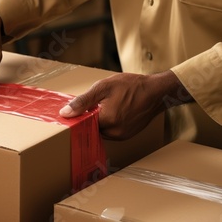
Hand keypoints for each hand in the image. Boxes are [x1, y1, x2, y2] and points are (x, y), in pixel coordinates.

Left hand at [59, 70, 191, 139]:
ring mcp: (122, 136)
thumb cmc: (131, 86)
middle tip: (95, 104)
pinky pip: (111, 131)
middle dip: (90, 118)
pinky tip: (114, 110)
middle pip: (91, 128)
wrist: (157, 91)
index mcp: (107, 120)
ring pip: (101, 130)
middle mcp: (114, 133)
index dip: (78, 116)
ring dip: (99, 120)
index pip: (82, 125)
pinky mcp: (127, 135)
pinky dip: (109, 123)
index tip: (77, 110)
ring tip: (106, 105)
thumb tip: (65, 113)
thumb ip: (82, 101)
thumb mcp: (103, 87)